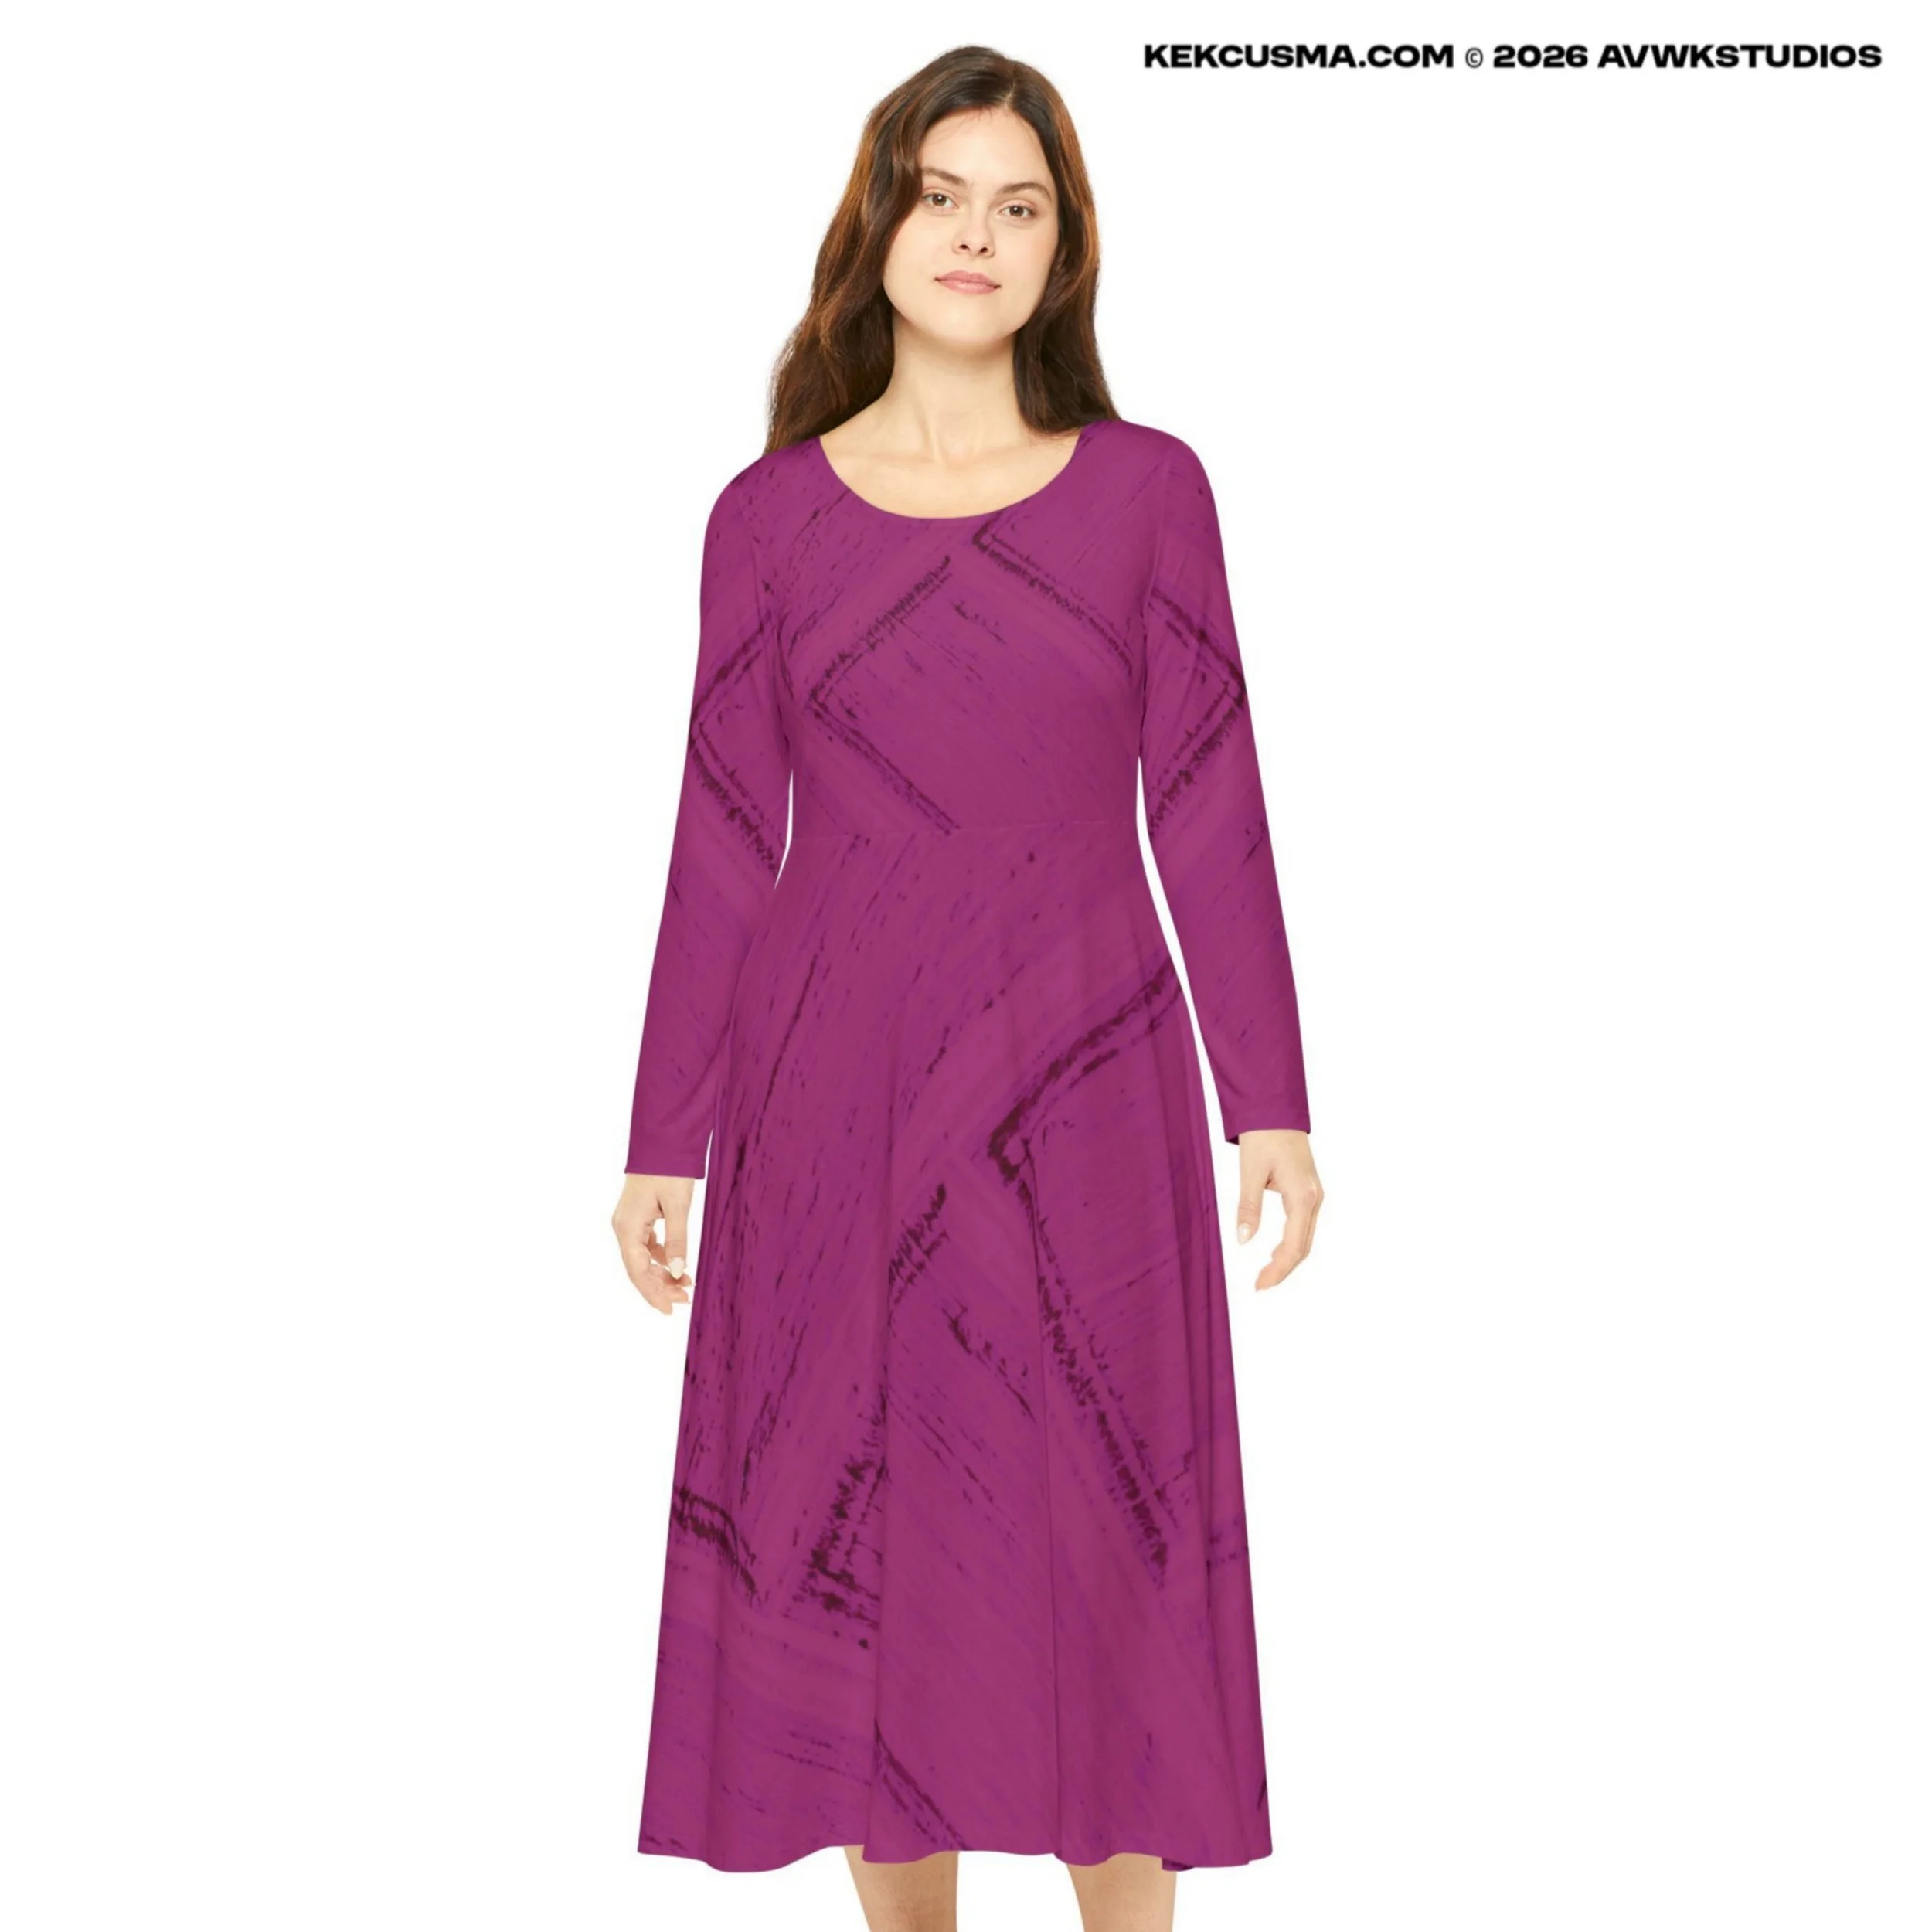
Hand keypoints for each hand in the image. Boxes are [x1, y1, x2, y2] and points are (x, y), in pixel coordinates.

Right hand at [612, 1173, 695, 1313]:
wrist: (662, 1141)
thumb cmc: (668, 1169)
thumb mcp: (678, 1206)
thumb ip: (677, 1240)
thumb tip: (679, 1272)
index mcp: (627, 1227)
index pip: (637, 1271)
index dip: (653, 1293)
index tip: (669, 1309)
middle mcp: (623, 1228)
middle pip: (638, 1268)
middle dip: (660, 1287)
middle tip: (685, 1300)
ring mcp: (628, 1222)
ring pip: (642, 1259)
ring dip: (662, 1274)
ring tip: (686, 1286)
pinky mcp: (637, 1217)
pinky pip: (646, 1246)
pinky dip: (661, 1258)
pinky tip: (677, 1266)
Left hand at [1233, 1130, 1321, 1289]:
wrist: (1276, 1109)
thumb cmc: (1263, 1135)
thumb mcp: (1251, 1171)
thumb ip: (1248, 1207)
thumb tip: (1243, 1240)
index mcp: (1302, 1196)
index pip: (1293, 1246)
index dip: (1277, 1270)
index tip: (1260, 1285)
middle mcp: (1314, 1198)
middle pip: (1303, 1246)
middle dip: (1283, 1269)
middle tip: (1260, 1286)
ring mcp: (1314, 1194)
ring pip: (1305, 1238)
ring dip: (1288, 1258)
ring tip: (1266, 1274)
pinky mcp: (1309, 1190)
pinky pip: (1304, 1225)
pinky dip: (1292, 1243)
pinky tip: (1275, 1251)